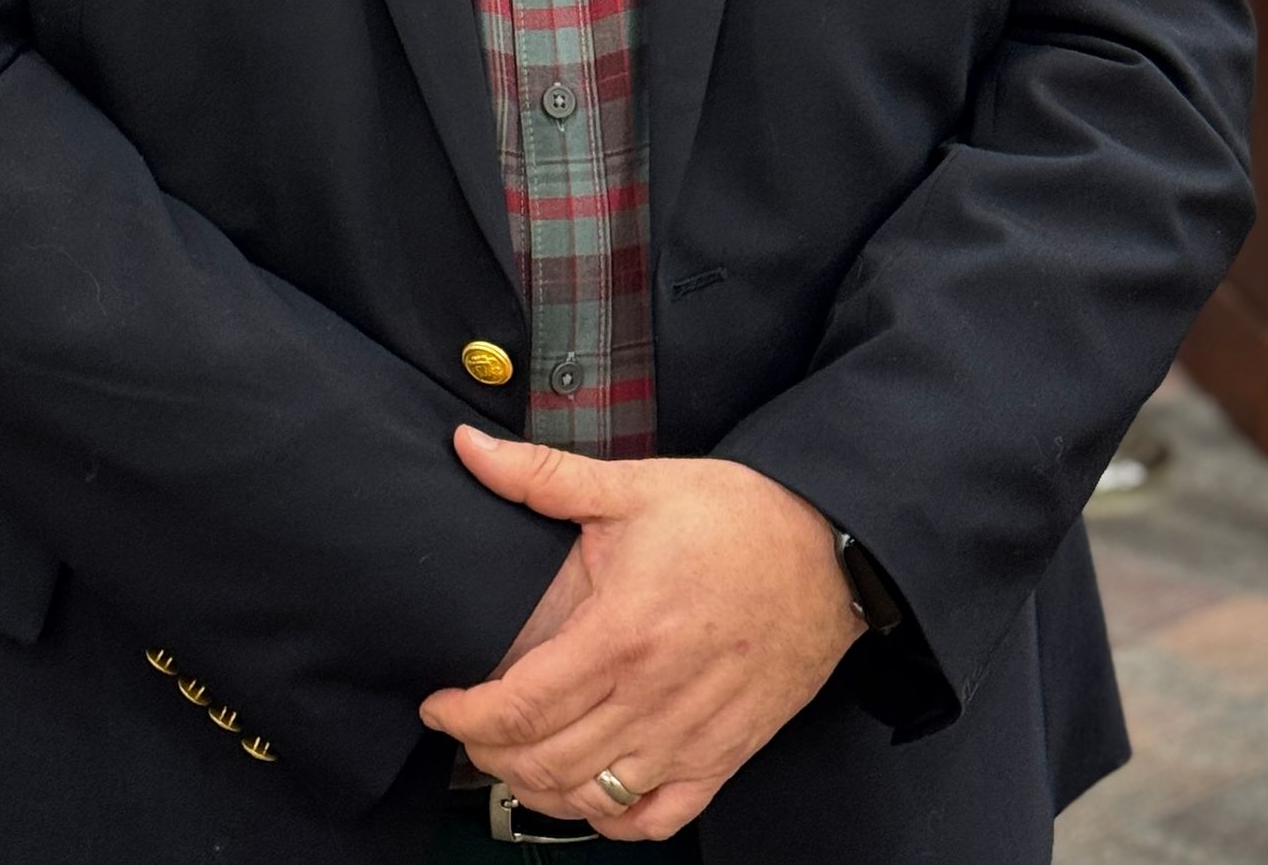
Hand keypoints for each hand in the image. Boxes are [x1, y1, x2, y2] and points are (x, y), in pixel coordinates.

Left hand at [420, 428, 864, 841]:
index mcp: (621, 633)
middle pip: (545, 762)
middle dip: (488, 755)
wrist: (828, 550)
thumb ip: (543, 475)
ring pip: (592, 798)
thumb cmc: (735, 516)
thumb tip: (468, 446)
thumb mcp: (634, 485)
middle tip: (467, 732)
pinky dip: (611, 820)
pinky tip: (589, 795)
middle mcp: (652, 698)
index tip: (439, 706)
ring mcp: (690, 737)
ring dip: (538, 789)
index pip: (521, 705)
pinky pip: (657, 817)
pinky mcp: (725, 757)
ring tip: (512, 759)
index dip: (465, 717)